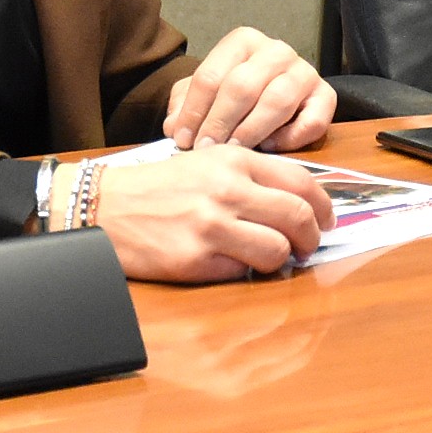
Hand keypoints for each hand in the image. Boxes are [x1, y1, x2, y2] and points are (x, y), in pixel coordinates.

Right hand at [91, 145, 336, 282]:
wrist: (104, 206)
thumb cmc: (160, 186)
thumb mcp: (208, 162)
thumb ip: (253, 175)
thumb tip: (302, 201)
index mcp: (235, 160)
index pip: (302, 182)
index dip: (324, 206)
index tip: (326, 220)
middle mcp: (227, 189)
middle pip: (298, 218)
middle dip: (312, 238)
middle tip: (309, 247)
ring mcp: (211, 226)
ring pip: (277, 250)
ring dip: (282, 260)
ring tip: (272, 259)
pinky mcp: (194, 259)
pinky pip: (241, 272)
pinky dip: (244, 271)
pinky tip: (232, 263)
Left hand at [164, 27, 335, 152]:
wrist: (267, 92)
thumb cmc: (231, 94)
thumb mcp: (202, 93)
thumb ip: (184, 106)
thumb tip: (174, 127)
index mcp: (243, 41)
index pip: (212, 76)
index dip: (194, 111)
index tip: (182, 139)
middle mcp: (276, 51)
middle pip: (243, 86)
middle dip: (220, 122)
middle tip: (207, 149)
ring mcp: (304, 71)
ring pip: (278, 101)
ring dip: (252, 130)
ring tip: (235, 150)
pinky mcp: (325, 96)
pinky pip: (313, 120)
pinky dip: (291, 137)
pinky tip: (270, 147)